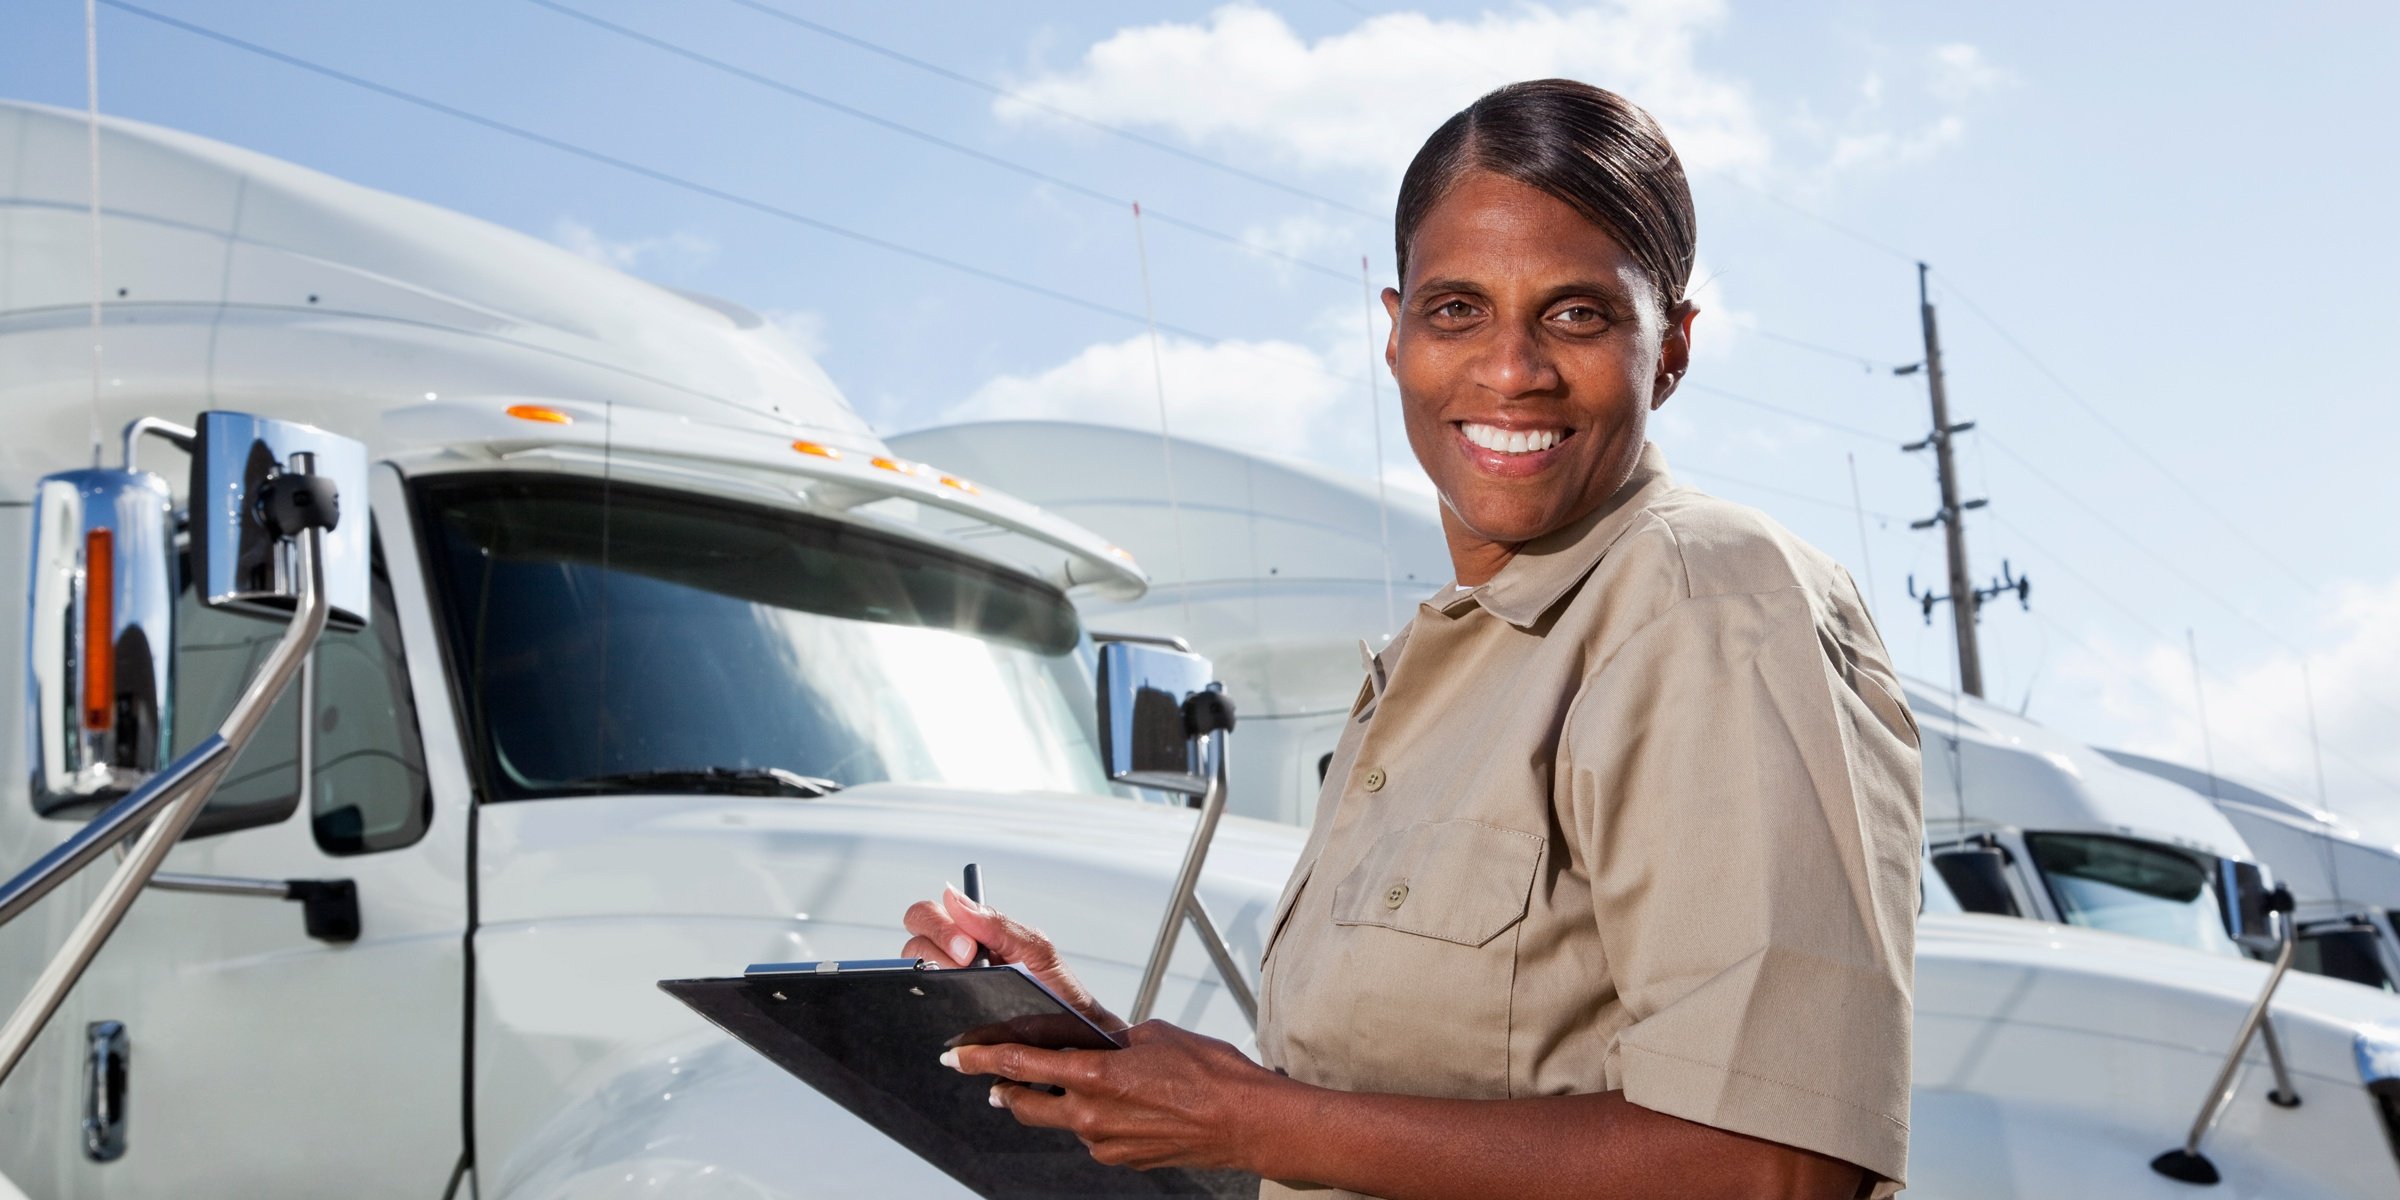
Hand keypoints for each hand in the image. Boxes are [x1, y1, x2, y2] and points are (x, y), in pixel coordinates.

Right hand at [900, 886, 1121, 1031]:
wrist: (1074, 1043)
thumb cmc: (1059, 996)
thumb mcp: (1038, 954)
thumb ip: (999, 924)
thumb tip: (952, 894)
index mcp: (977, 934)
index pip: (935, 911)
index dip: (942, 924)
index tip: (968, 947)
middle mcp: (956, 956)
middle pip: (916, 933)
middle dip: (938, 941)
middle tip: (967, 961)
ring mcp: (948, 985)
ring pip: (913, 965)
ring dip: (937, 971)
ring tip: (968, 989)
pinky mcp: (946, 1014)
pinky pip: (920, 1000)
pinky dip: (928, 998)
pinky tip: (955, 1008)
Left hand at [943, 1020, 1288, 1172]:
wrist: (1247, 1122)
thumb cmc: (1211, 1074)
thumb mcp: (1155, 1036)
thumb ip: (1115, 1041)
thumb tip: (1099, 1045)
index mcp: (1095, 1075)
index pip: (1020, 1065)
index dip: (982, 1059)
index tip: (957, 1055)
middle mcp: (1091, 1115)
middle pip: (1024, 1105)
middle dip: (1003, 1091)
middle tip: (991, 1081)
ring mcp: (1105, 1143)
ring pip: (1060, 1121)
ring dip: (1054, 1104)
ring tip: (1065, 1086)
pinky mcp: (1123, 1159)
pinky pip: (1093, 1136)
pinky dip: (1092, 1119)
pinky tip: (1116, 1106)